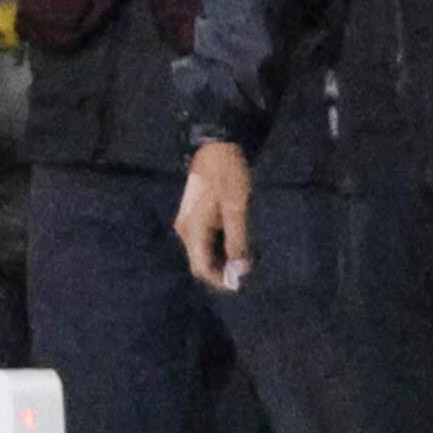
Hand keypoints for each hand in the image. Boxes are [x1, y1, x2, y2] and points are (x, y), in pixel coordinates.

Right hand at [175, 138, 254, 290]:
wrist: (215, 147)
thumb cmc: (227, 176)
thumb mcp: (236, 209)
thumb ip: (237, 241)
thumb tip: (240, 269)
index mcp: (192, 231)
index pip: (201, 268)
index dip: (219, 281)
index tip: (241, 284)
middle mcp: (185, 231)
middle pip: (200, 262)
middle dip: (222, 271)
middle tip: (247, 272)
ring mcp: (187, 223)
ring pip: (202, 252)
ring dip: (221, 260)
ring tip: (245, 261)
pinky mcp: (193, 217)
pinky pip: (204, 241)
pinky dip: (219, 248)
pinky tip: (236, 246)